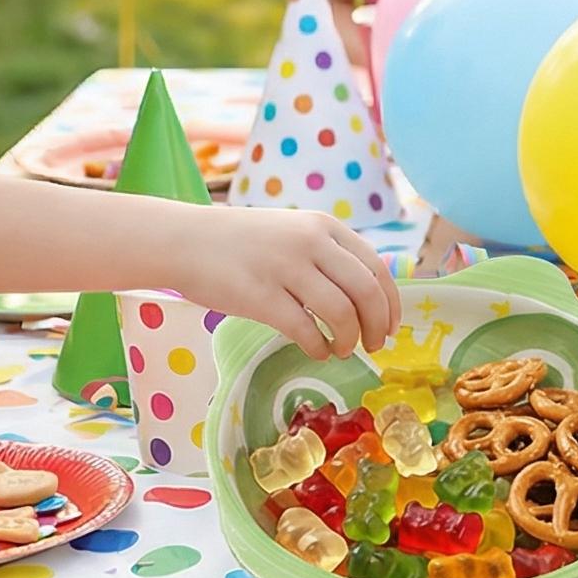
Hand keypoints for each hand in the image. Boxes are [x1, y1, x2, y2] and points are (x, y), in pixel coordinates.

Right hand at [182, 210, 400, 359]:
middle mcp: (311, 243)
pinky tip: (317, 351)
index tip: (392, 327)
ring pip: (341, 313)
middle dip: (377, 326)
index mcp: (325, 227)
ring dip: (349, 339)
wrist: (184, 240)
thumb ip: (329, 254)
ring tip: (341, 349)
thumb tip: (368, 296)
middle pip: (366, 292)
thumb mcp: (294, 232)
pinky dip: (319, 346)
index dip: (391, 303)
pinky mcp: (260, 296)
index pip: (377, 268)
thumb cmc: (242, 242)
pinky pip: (305, 330)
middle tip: (374, 346)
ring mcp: (285, 268)